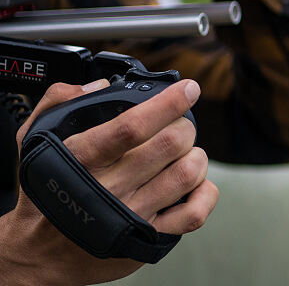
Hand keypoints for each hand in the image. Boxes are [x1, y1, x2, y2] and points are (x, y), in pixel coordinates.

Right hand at [0, 79, 218, 285]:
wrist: (37, 252)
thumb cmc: (44, 191)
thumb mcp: (35, 140)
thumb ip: (59, 101)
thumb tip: (101, 84)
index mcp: (83, 159)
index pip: (132, 127)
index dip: (167, 104)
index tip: (188, 89)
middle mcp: (109, 188)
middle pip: (171, 144)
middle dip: (184, 127)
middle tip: (178, 127)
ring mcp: (131, 215)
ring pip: (188, 173)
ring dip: (195, 157)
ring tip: (182, 155)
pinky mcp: (148, 238)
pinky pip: (194, 213)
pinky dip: (205, 193)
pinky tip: (193, 184)